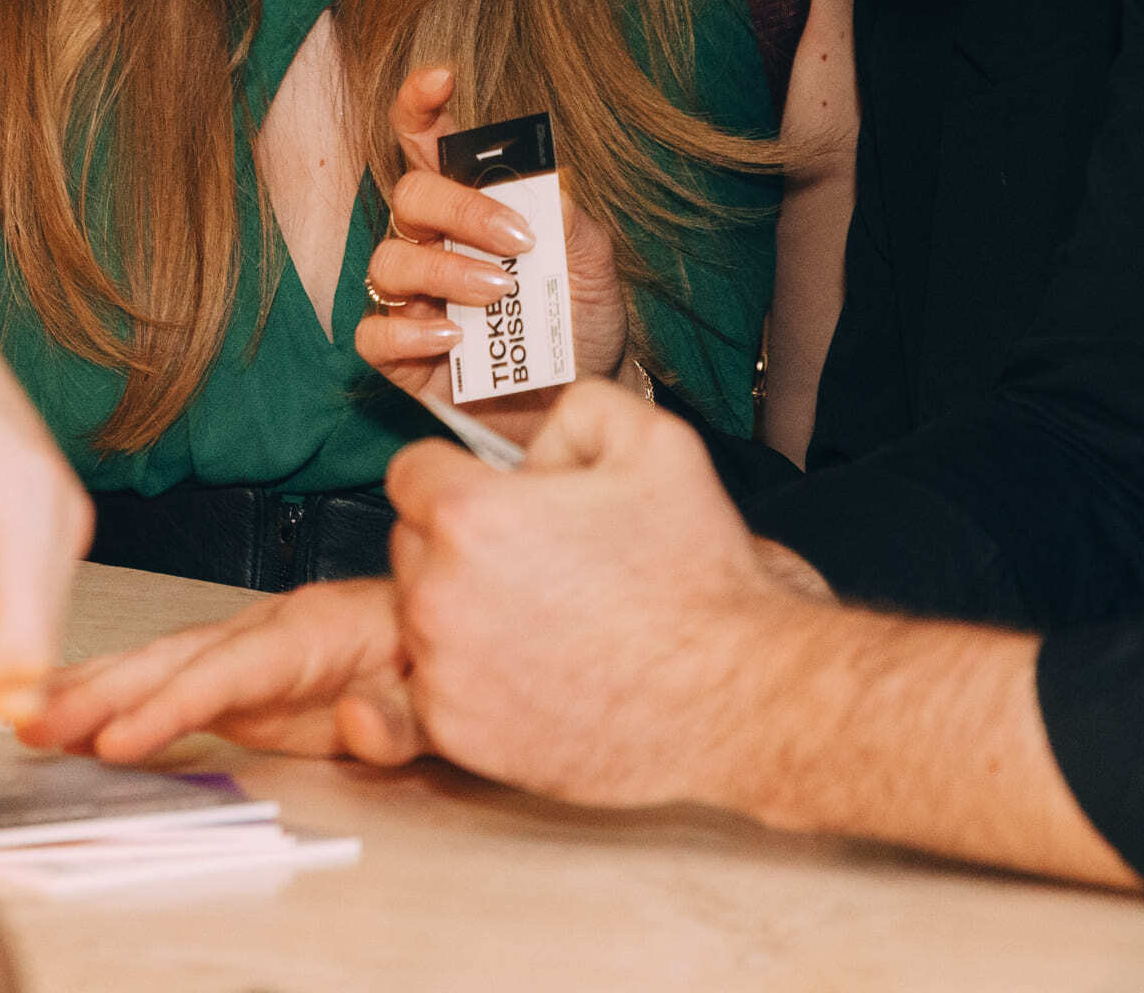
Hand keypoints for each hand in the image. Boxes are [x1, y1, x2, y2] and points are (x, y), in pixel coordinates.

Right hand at [22, 579, 425, 767]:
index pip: (228, 669)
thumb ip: (400, 716)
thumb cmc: (434, 656)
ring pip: (158, 662)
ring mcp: (245, 648)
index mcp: (312, 631)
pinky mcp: (236, 675)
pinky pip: (167, 681)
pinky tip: (70, 712)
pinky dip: (114, 693)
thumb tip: (359, 719)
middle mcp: (265, 630)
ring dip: (93, 689)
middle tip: (38, 725)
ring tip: (31, 718)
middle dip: (104, 691)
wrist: (444, 630)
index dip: (169, 702)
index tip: (117, 737)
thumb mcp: (435, 695)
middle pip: (175, 658)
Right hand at [351, 66, 628, 444]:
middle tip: (518, 240)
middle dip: (460, 208)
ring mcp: (412, 298)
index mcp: (469, 204)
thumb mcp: (593, 266)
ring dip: (446, 271)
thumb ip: (572, 221)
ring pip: (389, 260)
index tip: (442, 80)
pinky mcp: (403, 354)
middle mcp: (431, 241)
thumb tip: (546, 186)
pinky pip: (374, 334)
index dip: (421, 105)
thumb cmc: (581, 321)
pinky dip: (409, 332)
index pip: (427, 142)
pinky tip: (455, 337)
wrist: (584, 398)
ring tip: (501, 295)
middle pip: (409, 196)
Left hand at [383, 377, 814, 809]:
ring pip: (421, 617)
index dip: (460, 477)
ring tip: (547, 619)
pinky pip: (437, 686)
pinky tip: (541, 671)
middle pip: (412, 544)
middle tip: (538, 561)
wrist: (731, 699)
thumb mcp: (655, 443)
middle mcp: (437, 593)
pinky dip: (473, 678)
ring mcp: (443, 671)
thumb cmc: (695, 577)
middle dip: (459, 543)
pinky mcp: (456, 733)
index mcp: (469, 514)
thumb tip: (534, 445)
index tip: (502, 501)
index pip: (412, 472)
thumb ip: (577, 410)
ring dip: (464, 610)